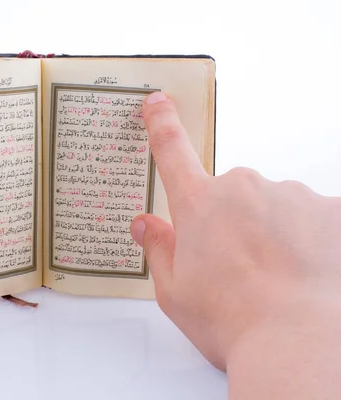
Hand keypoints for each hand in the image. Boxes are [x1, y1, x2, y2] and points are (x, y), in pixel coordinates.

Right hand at [131, 92, 340, 397]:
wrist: (299, 343)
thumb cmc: (232, 321)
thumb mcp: (174, 292)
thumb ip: (158, 249)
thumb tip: (144, 223)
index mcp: (198, 205)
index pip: (172, 151)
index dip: (162, 123)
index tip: (158, 102)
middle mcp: (242, 188)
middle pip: (231, 193)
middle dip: (231, 219)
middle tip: (235, 264)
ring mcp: (290, 196)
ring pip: (273, 205)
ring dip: (272, 230)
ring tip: (273, 276)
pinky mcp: (331, 210)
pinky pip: (313, 216)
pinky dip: (309, 239)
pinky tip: (304, 272)